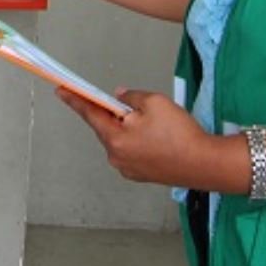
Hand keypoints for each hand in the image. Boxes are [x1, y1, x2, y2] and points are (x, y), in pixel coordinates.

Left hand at [57, 86, 214, 186]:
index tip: (60, 91)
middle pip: (106, 128)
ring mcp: (128, 169)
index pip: (89, 114)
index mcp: (114, 138)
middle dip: (112, 114)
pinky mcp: (141, 175)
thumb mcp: (153, 102)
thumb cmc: (179, 132)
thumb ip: (130, 97)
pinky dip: (136, 141)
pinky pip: (131, 151)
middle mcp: (116, 157)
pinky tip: (155, 136)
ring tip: (152, 122)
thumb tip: (119, 98)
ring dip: (127, 128)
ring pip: (120, 140)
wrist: (205, 163)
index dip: (74, 100)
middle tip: (128, 104)